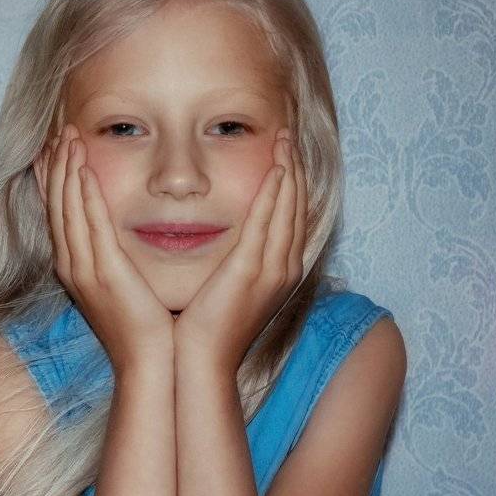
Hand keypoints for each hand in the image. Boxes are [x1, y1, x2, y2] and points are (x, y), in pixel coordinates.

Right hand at [34, 122, 174, 371]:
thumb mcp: (123, 287)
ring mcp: (84, 268)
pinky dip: (85, 193)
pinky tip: (86, 169)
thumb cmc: (143, 329)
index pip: (58, 214)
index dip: (54, 180)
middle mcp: (71, 265)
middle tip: (60, 132)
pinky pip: (91, 224)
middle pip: (56, 205)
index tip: (55, 151)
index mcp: (74, 268)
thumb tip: (120, 240)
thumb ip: (116, 260)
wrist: (148, 363)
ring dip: (68, 170)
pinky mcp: (104, 271)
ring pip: (68, 208)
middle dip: (57, 166)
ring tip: (69, 137)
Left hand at [172, 128, 307, 374]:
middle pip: (296, 206)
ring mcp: (272, 269)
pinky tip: (275, 167)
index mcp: (277, 271)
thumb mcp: (225, 288)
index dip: (290, 182)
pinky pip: (268, 221)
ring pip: (288, 208)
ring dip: (288, 170)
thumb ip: (232, 262)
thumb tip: (225, 242)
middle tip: (287, 133)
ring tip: (283, 138)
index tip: (283, 153)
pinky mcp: (252, 270)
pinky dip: (274, 192)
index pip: (290, 216)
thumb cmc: (203, 329)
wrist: (199, 362)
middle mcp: (283, 267)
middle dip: (294, 168)